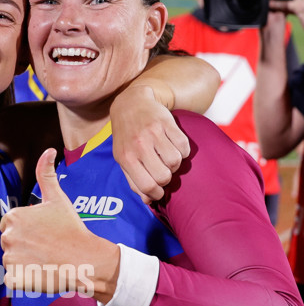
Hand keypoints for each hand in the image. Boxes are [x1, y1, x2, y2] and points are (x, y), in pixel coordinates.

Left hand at [0, 149, 119, 299]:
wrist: (85, 260)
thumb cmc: (72, 229)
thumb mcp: (58, 199)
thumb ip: (47, 174)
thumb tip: (49, 150)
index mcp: (14, 217)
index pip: (10, 225)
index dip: (27, 231)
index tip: (43, 235)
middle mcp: (7, 237)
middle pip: (9, 243)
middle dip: (24, 246)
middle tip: (46, 248)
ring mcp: (9, 259)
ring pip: (11, 262)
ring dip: (24, 263)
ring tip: (45, 261)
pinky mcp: (14, 279)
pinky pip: (12, 280)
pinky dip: (23, 280)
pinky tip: (39, 274)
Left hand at [110, 85, 189, 202]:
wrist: (131, 103)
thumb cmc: (127, 136)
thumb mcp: (122, 158)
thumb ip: (133, 180)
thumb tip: (148, 201)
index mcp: (126, 158)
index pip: (147, 186)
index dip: (157, 193)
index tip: (160, 192)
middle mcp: (139, 145)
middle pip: (164, 176)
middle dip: (167, 178)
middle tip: (163, 171)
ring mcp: (153, 133)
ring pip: (176, 161)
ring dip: (175, 164)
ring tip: (167, 157)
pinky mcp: (167, 123)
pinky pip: (184, 146)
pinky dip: (183, 150)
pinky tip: (175, 146)